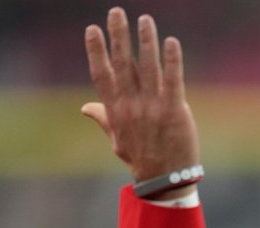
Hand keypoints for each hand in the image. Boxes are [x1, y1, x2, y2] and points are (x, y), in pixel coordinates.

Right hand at [82, 8, 199, 194]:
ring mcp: (153, 108)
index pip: (102, 75)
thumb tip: (85, 107)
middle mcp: (132, 106)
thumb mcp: (117, 140)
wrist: (165, 179)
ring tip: (145, 19)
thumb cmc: (141, 158)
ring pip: (148, 68)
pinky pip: (172, 81)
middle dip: (119, 36)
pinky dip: (172, 61)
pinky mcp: (174, 111)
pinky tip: (171, 42)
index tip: (92, 29)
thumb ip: (103, 118)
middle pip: (123, 65)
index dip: (96, 51)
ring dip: (146, 42)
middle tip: (116, 12)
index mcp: (115, 110)